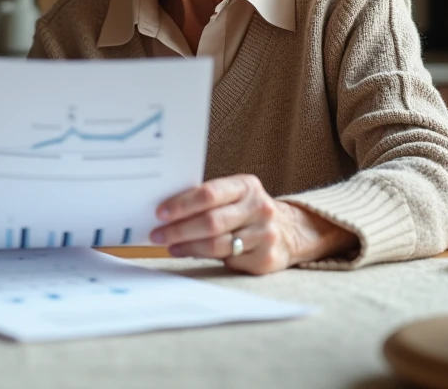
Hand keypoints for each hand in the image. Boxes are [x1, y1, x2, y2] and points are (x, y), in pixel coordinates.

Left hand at [149, 174, 357, 273]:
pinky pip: (228, 261)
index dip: (182, 204)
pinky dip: (203, 258)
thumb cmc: (247, 211)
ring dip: (187, 246)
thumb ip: (208, 199)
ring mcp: (265, 235)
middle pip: (211, 222)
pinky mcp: (266, 259)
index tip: (160, 213)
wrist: (290, 232)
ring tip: (169, 246)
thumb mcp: (235, 195)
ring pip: (217, 245)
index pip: (210, 193)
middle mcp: (260, 208)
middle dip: (179, 229)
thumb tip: (166, 211)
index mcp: (247, 186)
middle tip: (157, 235)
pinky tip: (188, 254)